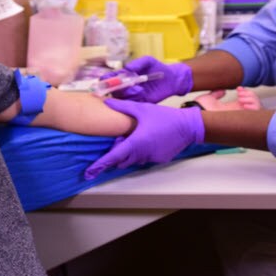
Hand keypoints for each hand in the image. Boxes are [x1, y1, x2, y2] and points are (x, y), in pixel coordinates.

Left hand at [84, 99, 203, 179]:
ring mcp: (151, 159)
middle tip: (120, 140)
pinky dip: (142, 152)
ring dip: (129, 153)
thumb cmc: (164, 116)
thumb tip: (106, 101)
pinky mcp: (159, 159)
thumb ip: (122, 107)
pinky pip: (145, 159)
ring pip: (133, 161)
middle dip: (117, 155)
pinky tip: (149, 139)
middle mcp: (141, 154)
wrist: (187, 126)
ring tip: (136, 137)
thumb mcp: (142, 109)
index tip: (89, 173)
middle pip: (121, 161)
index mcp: (135, 143)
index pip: (112, 157)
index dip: (99, 165)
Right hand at [101, 56, 192, 101]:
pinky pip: (132, 104)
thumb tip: (126, 69)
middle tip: (126, 85)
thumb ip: (138, 63)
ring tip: (139, 89)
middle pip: (113, 90)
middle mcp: (126, 86)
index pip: (110, 78)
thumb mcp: (148, 61)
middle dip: (117, 88)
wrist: (172, 79)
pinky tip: (141, 94)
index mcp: (125, 75)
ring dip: (128, 93)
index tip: (105, 79)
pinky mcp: (140, 102)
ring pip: (122, 98)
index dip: (106, 79)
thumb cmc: (158, 67)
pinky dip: (134, 99)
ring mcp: (132, 95)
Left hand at [190, 87, 260, 111]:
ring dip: (252, 99)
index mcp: (231, 109)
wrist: (196, 115)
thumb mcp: (209, 98)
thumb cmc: (199, 110)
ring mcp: (240, 117)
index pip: (246, 102)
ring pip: (258, 108)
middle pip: (255, 105)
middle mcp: (237, 114)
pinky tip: (244, 102)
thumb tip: (222, 91)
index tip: (238, 89)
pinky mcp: (241, 119)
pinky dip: (254, 105)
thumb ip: (217, 94)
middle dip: (251, 96)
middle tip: (240, 93)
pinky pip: (257, 113)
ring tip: (241, 97)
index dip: (246, 93)